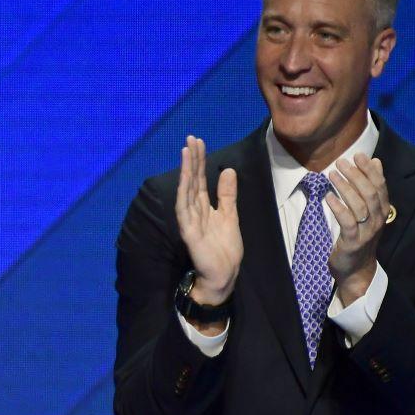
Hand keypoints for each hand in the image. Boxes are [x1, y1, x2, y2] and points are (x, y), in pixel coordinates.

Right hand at [175, 135, 240, 305]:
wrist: (224, 275)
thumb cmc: (224, 249)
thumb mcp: (230, 216)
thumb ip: (227, 195)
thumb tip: (227, 170)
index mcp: (203, 207)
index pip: (200, 179)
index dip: (199, 161)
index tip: (199, 142)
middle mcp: (194, 211)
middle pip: (192, 181)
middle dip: (192, 160)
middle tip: (191, 139)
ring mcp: (190, 221)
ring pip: (186, 191)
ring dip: (186, 172)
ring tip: (187, 152)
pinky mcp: (189, 232)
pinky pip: (184, 210)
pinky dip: (184, 194)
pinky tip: (185, 180)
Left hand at [325, 152, 388, 304]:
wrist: (356, 269)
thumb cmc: (360, 236)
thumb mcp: (368, 211)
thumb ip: (371, 187)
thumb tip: (376, 161)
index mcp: (382, 211)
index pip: (380, 186)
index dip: (369, 170)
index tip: (358, 155)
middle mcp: (378, 220)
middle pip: (370, 193)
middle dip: (356, 175)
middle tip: (341, 162)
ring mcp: (366, 232)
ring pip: (359, 205)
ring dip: (345, 187)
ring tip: (332, 174)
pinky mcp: (353, 242)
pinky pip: (347, 222)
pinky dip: (338, 208)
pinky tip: (328, 196)